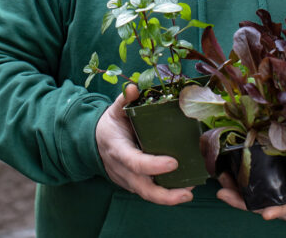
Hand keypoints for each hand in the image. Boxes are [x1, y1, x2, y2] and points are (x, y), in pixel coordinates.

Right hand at [95, 84, 194, 205]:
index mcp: (117, 149)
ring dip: (169, 197)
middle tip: (187, 191)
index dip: (153, 165)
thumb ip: (125, 100)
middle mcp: (122, 169)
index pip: (134, 162)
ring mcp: (127, 180)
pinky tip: (184, 189)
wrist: (95, 142)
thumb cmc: (110, 125)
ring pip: (147, 194)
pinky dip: (166, 194)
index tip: (174, 162)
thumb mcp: (115, 110)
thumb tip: (134, 87)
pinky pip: (149, 192)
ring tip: (190, 192)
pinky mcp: (133, 184)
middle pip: (142, 188)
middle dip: (165, 194)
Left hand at [216, 157, 285, 224]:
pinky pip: (253, 194)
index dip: (278, 211)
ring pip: (253, 200)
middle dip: (242, 201)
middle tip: (223, 192)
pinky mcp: (274, 193)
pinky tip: (225, 179)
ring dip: (235, 194)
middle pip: (261, 205)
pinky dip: (238, 189)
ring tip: (219, 184)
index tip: (267, 214)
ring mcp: (279, 199)